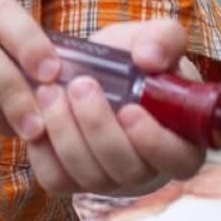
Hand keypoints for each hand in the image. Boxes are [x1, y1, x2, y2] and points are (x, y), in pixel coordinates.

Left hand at [25, 18, 206, 196]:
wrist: (90, 70)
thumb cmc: (133, 61)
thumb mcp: (154, 38)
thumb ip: (164, 39)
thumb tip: (149, 58)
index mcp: (180, 141)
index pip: (180, 160)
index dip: (155, 143)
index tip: (129, 110)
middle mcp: (147, 170)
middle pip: (127, 169)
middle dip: (98, 127)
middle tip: (80, 85)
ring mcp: (109, 181)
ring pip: (89, 176)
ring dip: (66, 132)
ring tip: (51, 91)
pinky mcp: (72, 182)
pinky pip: (56, 179)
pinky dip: (43, 148)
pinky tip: (39, 114)